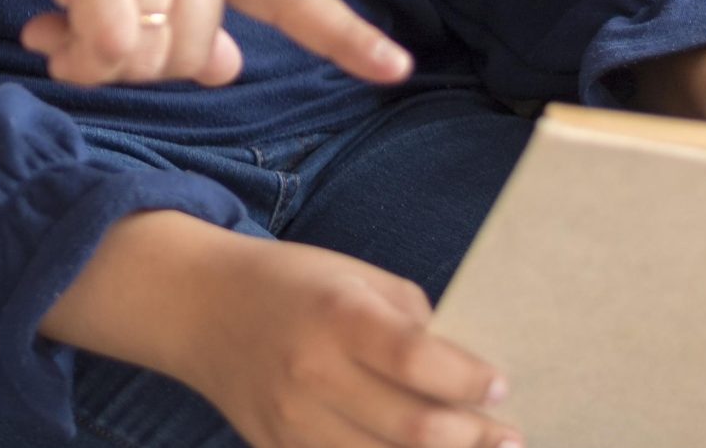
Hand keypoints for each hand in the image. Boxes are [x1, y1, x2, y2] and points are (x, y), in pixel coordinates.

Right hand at [0, 0, 411, 91]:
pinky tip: (44, 31)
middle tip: (85, 35)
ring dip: (100, 62)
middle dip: (143, 63)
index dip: (341, 33)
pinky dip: (77, 59)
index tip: (394, 69)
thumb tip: (229, 69)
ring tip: (59, 27)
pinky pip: (111, 50)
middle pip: (202, 49)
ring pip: (157, 55)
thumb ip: (186, 10)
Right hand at [183, 238, 517, 447]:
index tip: (500, 386)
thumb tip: (464, 370)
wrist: (198, 307)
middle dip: (473, 439)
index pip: (416, 361)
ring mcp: (291, 422)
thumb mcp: (351, 273)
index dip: (469, 380)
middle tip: (508, 437)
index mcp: (335, 315)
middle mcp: (311, 373)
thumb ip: (409, 318)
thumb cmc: (288, 283)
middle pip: (411, 429)